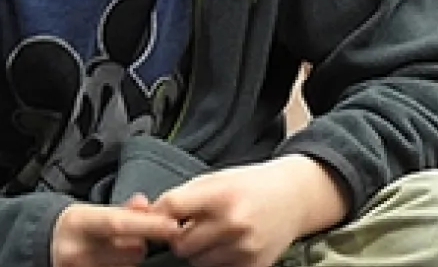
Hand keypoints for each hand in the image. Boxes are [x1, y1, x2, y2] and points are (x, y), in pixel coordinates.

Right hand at [50, 194, 181, 266]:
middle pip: (131, 251)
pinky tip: (114, 260)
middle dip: (143, 244)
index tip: (173, 227)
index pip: (119, 224)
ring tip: (119, 250)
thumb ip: (124, 209)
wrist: (47, 245)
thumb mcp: (94, 211)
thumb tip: (144, 203)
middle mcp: (76, 250)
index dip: (149, 226)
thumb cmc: (79, 226)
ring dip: (134, 259)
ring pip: (129, 266)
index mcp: (79, 222)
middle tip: (136, 238)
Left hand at [153, 155, 347, 266]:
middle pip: (179, 243)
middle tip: (198, 224)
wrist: (295, 197)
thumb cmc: (251, 185)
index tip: (161, 216)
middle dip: (182, 236)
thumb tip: (141, 216)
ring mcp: (245, 248)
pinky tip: (231, 245)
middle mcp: (233, 223)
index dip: (159, 215)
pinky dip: (218, 260)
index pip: (170, 209)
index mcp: (222, 194)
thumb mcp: (216, 179)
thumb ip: (182, 198)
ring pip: (195, 261)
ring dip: (199, 251)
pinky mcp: (254, 265)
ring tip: (218, 233)